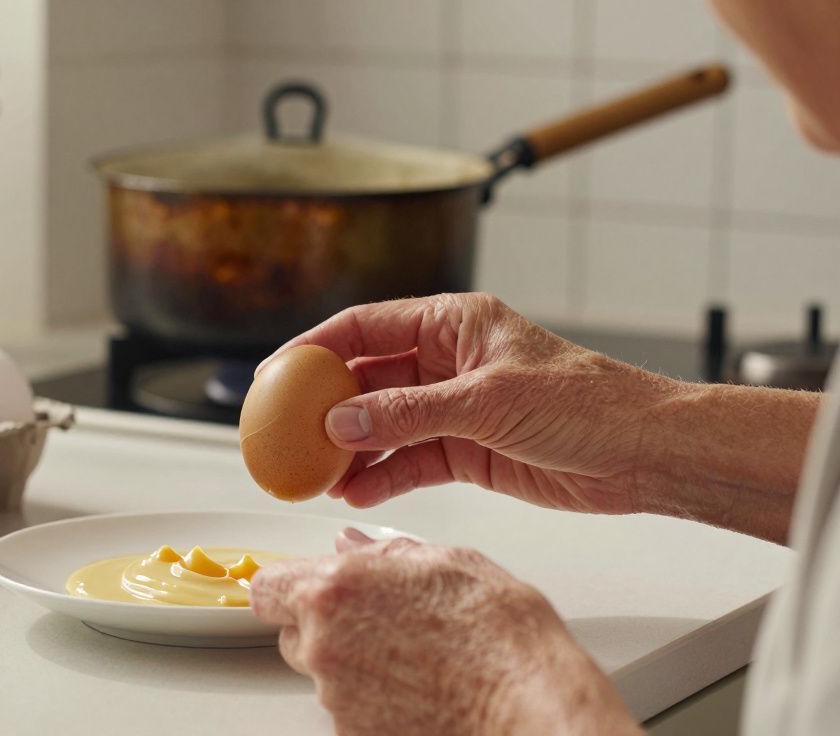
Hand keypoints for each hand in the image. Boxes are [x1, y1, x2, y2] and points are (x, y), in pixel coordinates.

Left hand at [250, 529, 640, 735]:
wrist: (527, 703)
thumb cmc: (498, 633)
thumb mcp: (445, 561)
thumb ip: (384, 554)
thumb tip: (354, 548)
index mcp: (335, 588)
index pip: (266, 587)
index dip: (287, 586)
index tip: (305, 588)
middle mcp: (324, 644)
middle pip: (294, 633)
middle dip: (322, 625)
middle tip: (377, 621)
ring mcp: (337, 696)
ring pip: (323, 674)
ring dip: (351, 663)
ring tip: (413, 656)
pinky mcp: (354, 733)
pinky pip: (349, 709)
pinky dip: (372, 699)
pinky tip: (418, 686)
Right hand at [260, 293, 670, 512]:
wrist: (645, 453)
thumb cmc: (589, 403)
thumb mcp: (488, 400)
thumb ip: (410, 412)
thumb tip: (342, 421)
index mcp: (453, 323)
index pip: (366, 326)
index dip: (315, 347)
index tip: (276, 372)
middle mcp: (447, 361)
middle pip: (366, 377)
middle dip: (325, 405)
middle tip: (285, 431)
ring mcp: (454, 407)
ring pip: (383, 423)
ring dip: (350, 447)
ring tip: (314, 471)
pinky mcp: (466, 449)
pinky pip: (408, 460)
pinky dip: (381, 475)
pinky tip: (353, 490)